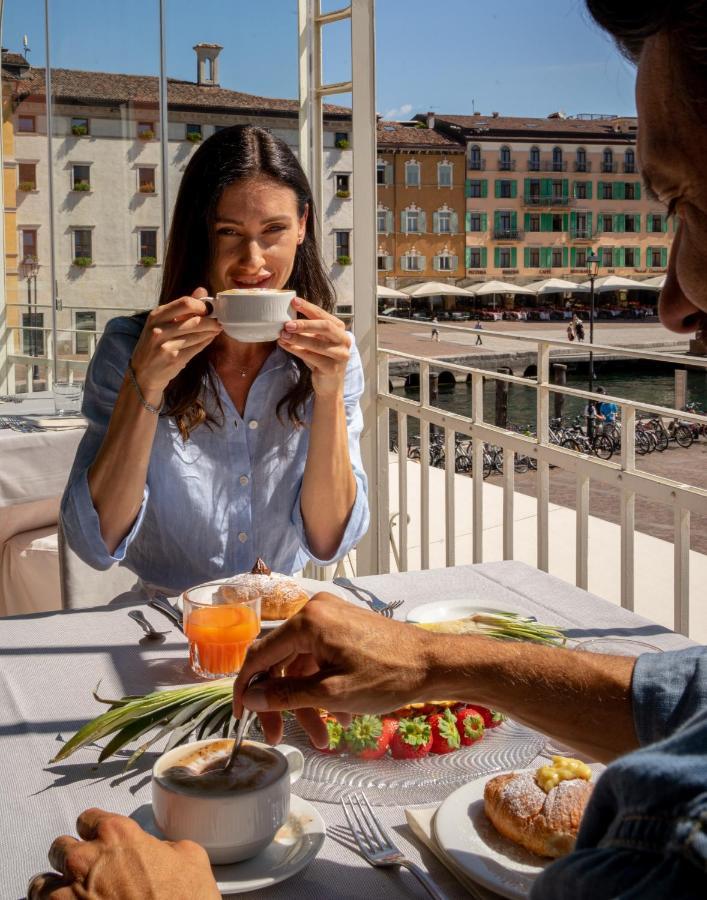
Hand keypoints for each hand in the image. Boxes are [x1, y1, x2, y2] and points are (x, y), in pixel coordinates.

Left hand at [28, 808, 218, 899]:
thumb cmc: (187, 898)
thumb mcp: (189, 856)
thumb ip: (162, 846)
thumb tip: (156, 852)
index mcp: (118, 834)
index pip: (88, 818)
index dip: (95, 832)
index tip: (100, 843)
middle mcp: (87, 859)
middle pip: (60, 847)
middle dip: (72, 859)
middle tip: (87, 873)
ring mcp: (69, 895)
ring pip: (40, 883)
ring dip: (54, 888)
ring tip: (70, 898)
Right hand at [130, 288, 222, 397]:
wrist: (143, 373)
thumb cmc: (155, 345)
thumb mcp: (162, 323)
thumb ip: (182, 307)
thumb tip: (202, 290)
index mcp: (156, 316)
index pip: (185, 303)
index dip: (202, 305)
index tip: (209, 309)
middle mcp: (159, 329)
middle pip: (195, 320)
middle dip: (211, 321)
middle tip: (219, 321)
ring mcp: (166, 345)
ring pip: (198, 335)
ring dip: (211, 332)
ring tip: (217, 329)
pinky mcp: (174, 359)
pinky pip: (197, 347)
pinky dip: (206, 342)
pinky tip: (210, 338)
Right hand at [233, 594, 432, 747]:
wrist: (434, 664)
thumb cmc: (387, 676)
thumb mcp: (331, 693)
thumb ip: (285, 695)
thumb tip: (250, 698)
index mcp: (307, 620)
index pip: (259, 654)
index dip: (246, 687)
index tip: (241, 717)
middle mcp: (315, 611)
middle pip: (281, 662)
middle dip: (282, 703)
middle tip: (280, 737)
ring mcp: (331, 618)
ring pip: (302, 665)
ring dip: (308, 702)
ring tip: (325, 737)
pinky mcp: (345, 628)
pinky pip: (321, 660)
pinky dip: (324, 688)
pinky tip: (343, 718)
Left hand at [277, 297, 350, 397]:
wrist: (329, 385)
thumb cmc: (321, 359)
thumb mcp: (315, 341)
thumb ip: (307, 330)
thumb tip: (285, 318)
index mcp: (340, 329)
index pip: (324, 315)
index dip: (309, 307)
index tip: (294, 301)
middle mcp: (344, 340)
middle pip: (325, 327)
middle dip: (305, 324)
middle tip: (287, 324)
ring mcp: (340, 355)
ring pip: (318, 344)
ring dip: (298, 338)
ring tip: (283, 335)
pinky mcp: (332, 368)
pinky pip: (312, 357)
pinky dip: (297, 351)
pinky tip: (286, 346)